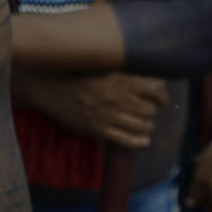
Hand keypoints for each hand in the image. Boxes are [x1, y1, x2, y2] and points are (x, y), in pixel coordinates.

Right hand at [21, 71, 166, 148]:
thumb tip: (153, 79)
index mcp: (119, 79)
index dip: (162, 95)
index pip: (155, 88)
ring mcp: (107, 115)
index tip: (160, 98)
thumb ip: (126, 73)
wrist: (50, 88)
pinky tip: (143, 140)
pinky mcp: (98, 130)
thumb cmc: (78, 76)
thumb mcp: (103, 68)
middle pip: (150, 110)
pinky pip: (128, 140)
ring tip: (144, 125)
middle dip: (153, 112)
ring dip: (147, 127)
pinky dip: (140, 142)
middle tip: (149, 112)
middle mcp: (116, 97)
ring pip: (143, 126)